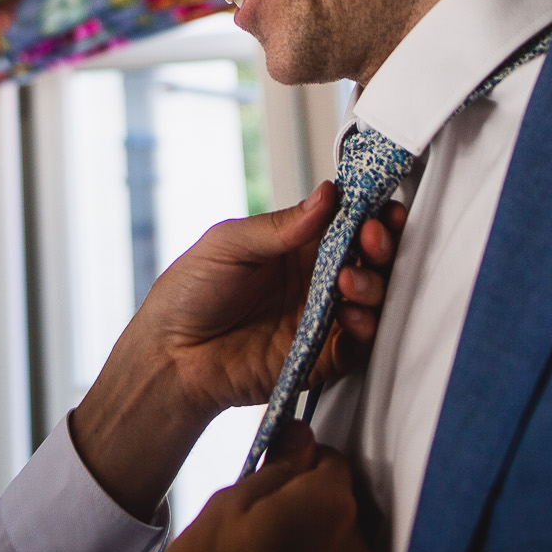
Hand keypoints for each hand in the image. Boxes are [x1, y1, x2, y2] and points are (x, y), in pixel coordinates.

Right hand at [67, 426, 374, 551]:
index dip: (300, 463)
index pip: (332, 461)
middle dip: (307, 508)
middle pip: (339, 508)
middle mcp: (355, 549)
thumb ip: (276, 467)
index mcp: (329, 506)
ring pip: (337, 550)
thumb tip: (301, 437)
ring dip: (311, 549)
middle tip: (259, 526)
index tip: (274, 476)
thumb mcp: (229, 505)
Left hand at [70, 182, 408, 518]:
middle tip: (373, 237)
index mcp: (296, 246)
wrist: (169, 354)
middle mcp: (314, 280)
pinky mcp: (320, 356)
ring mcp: (319, 318)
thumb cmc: (188, 293)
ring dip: (373, 284)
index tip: (382, 206)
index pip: (346, 224)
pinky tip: (351, 314)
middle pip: (367, 259)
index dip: (369, 214)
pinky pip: (357, 344)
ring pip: (370, 299)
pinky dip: (364, 328)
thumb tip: (328, 194)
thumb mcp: (229, 244)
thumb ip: (282, 226)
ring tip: (350, 278)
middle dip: (380, 245)